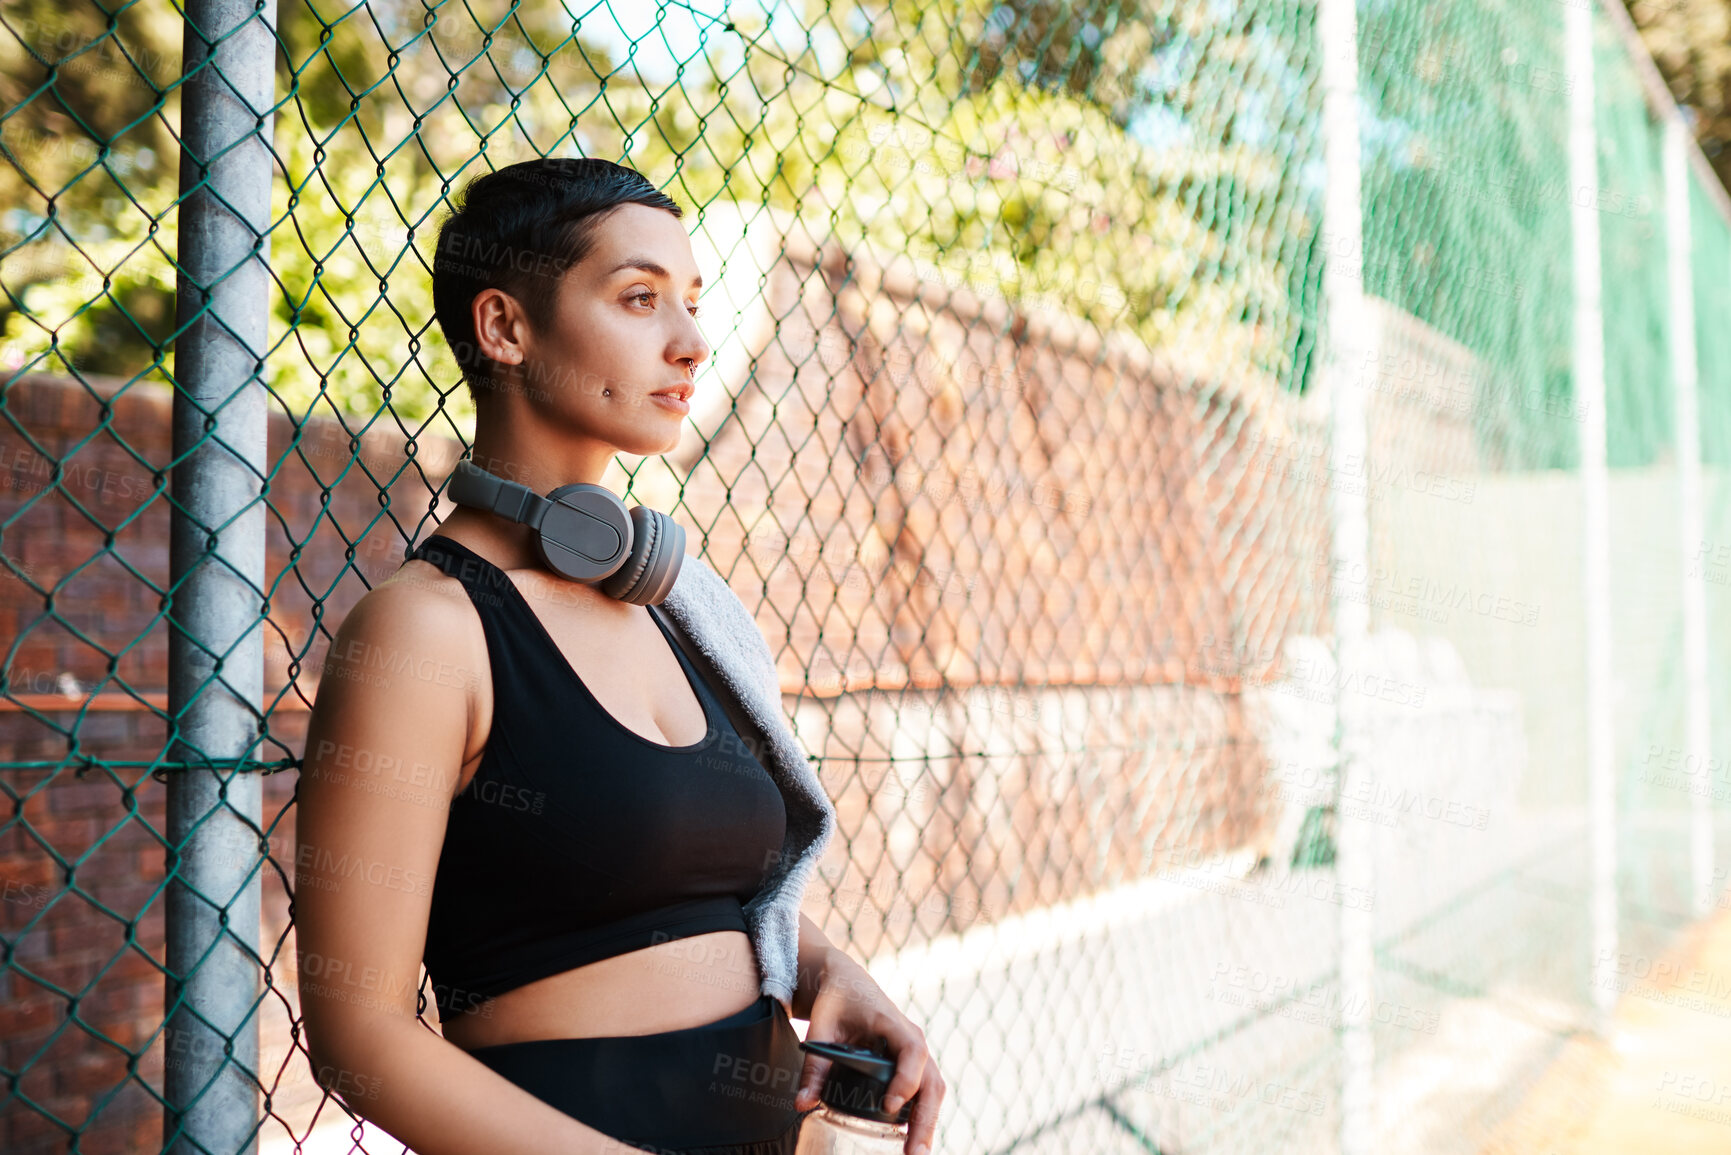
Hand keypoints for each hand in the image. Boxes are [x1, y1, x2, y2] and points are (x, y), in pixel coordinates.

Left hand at [794, 950, 944, 1154]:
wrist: (847, 982)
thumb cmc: (836, 1000)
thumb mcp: (822, 1028)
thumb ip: (814, 1066)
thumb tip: (801, 1104)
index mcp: (893, 1023)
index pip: (912, 1051)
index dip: (906, 1079)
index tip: (890, 1106)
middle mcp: (911, 1039)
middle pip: (932, 1081)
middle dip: (925, 1118)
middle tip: (914, 1152)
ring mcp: (915, 1053)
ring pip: (933, 1089)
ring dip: (927, 1122)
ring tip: (915, 1153)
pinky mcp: (910, 1064)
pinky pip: (925, 1091)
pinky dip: (922, 1115)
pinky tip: (912, 1141)